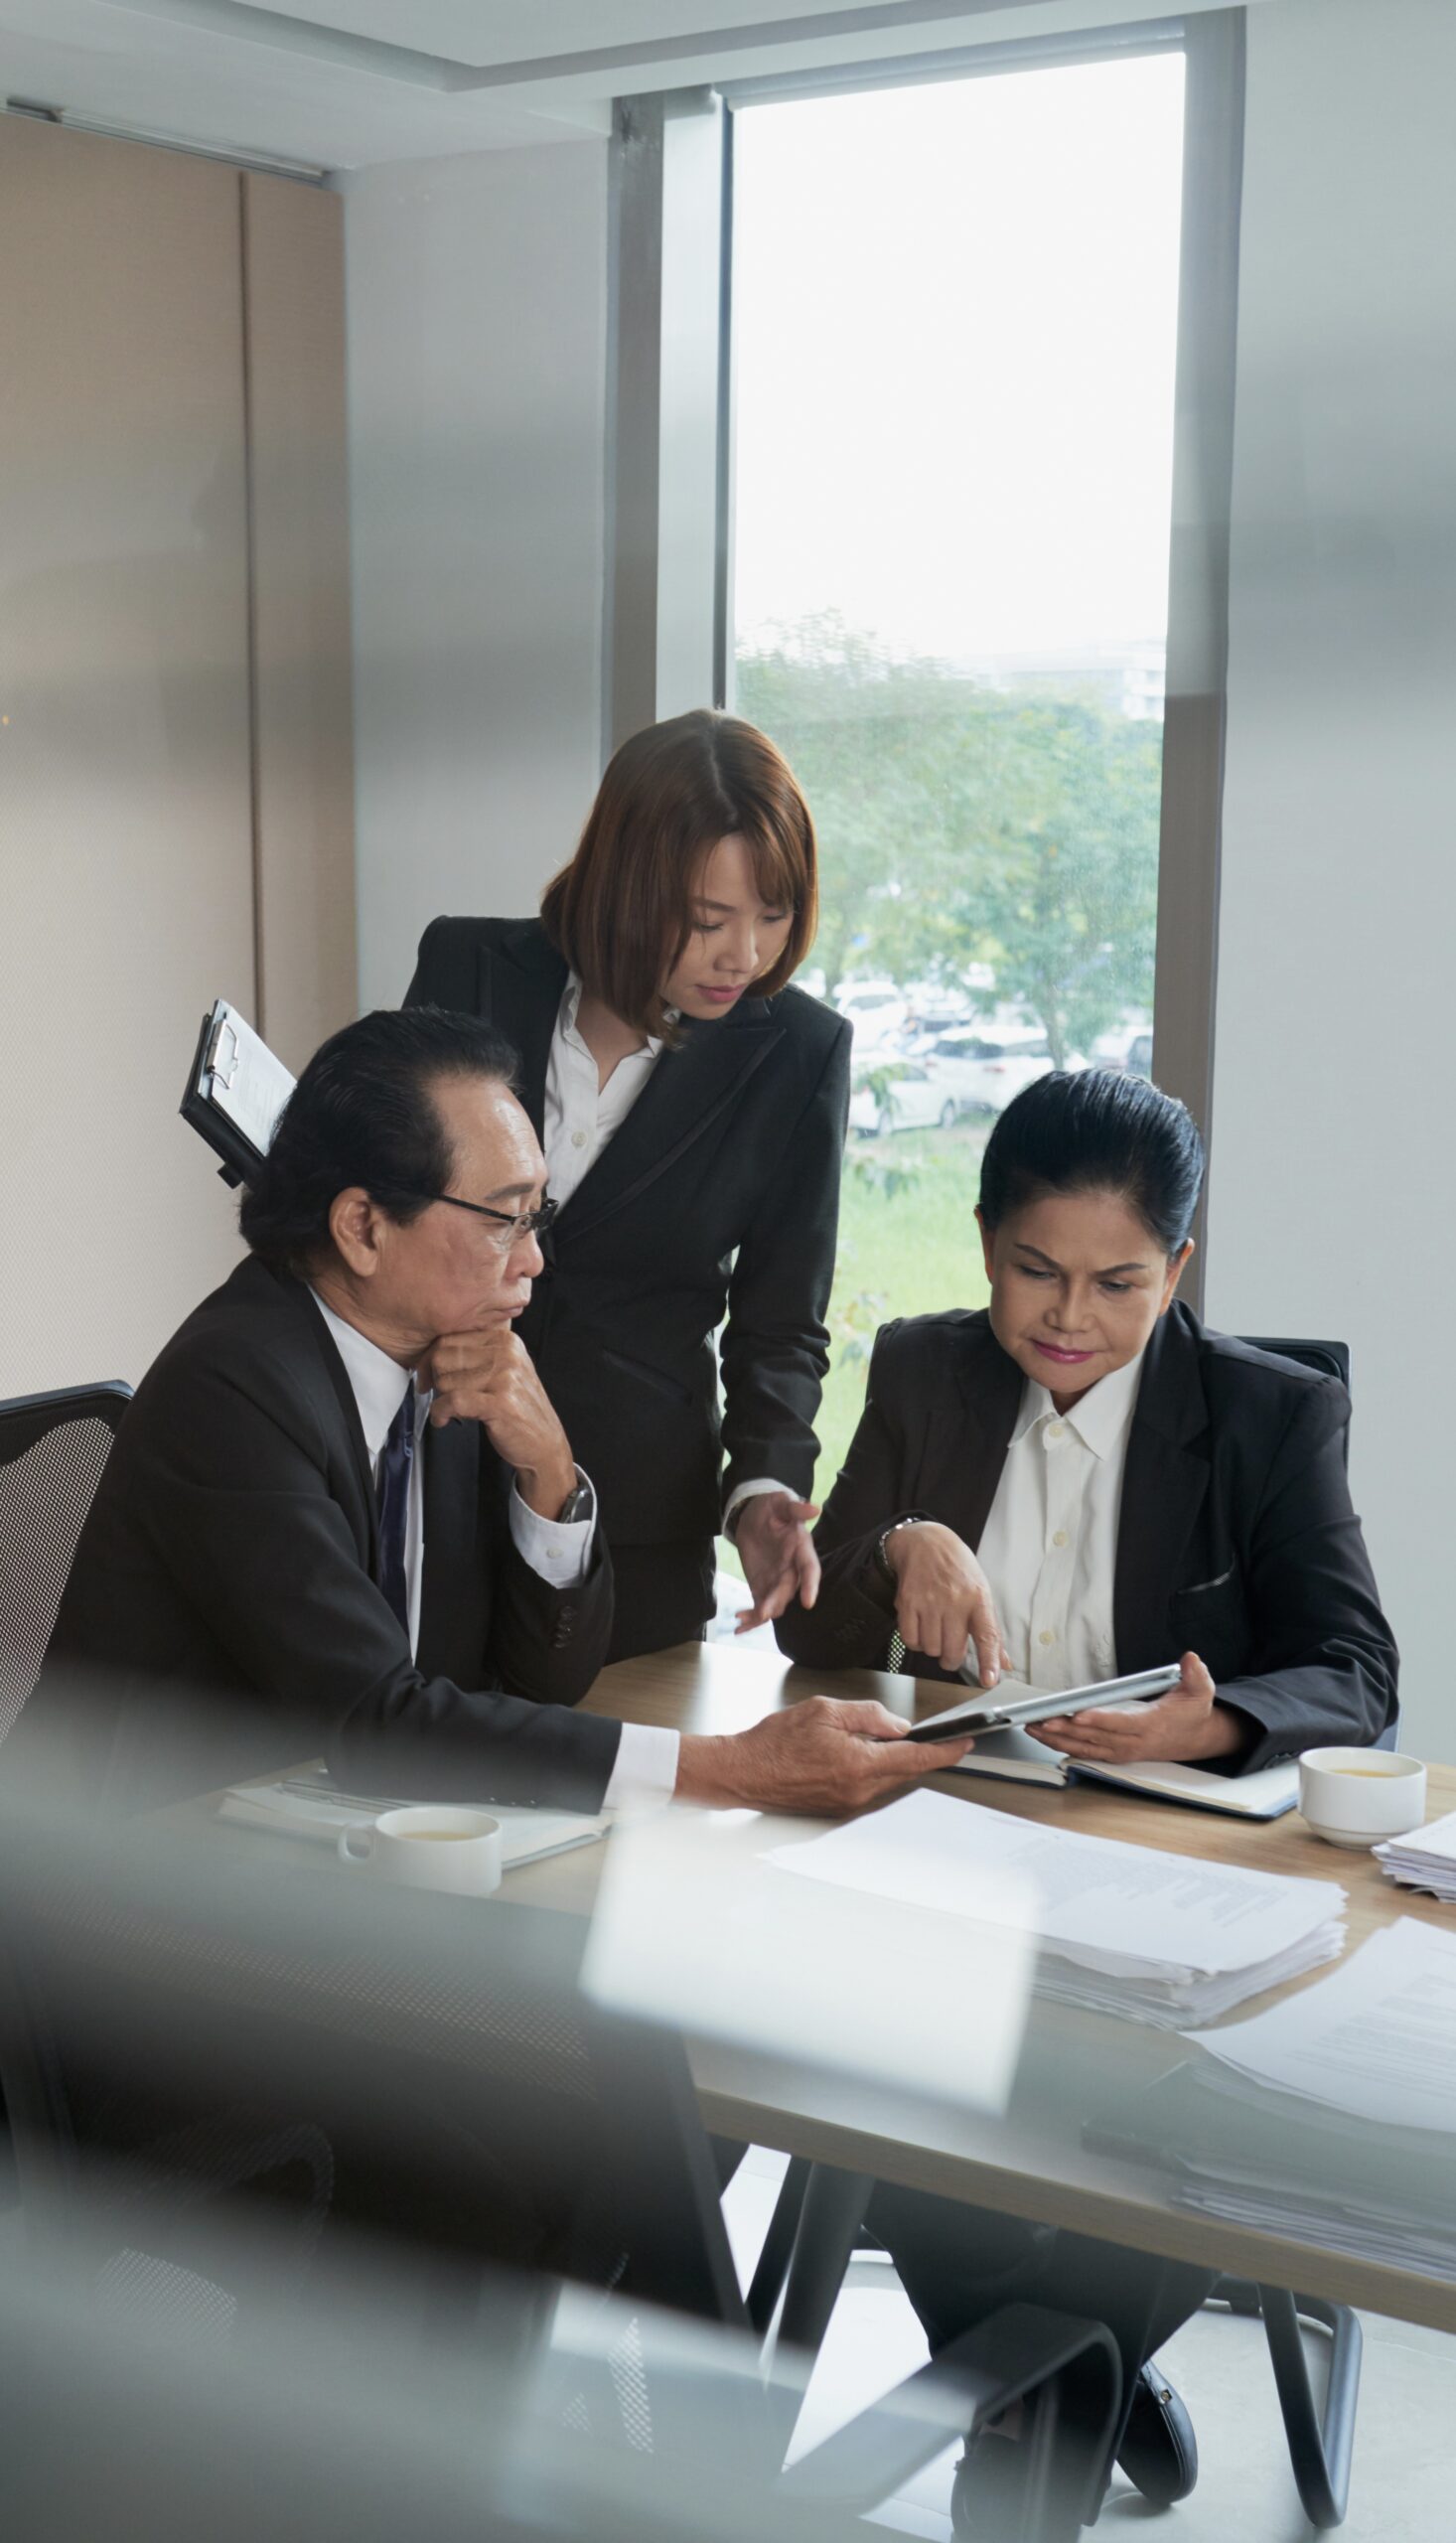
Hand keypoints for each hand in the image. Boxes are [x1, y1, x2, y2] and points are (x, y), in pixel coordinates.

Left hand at [421, 1328, 575, 1518]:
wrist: (544, 1443)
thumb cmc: (518, 1408)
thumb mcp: (504, 1370)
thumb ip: (475, 1355)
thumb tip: (430, 1355)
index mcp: (506, 1340)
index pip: (449, 1338)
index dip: (431, 1359)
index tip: (427, 1376)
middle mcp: (507, 1353)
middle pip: (443, 1357)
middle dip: (435, 1379)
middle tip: (442, 1395)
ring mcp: (506, 1377)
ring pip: (445, 1380)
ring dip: (441, 1400)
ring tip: (453, 1410)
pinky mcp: (501, 1403)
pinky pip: (453, 1401)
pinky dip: (440, 1412)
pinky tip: (443, 1419)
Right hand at [675, 1695, 972, 1815]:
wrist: (744, 1772)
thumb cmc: (775, 1742)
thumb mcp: (826, 1711)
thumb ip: (868, 1715)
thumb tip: (896, 1725)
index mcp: (859, 1765)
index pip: (915, 1757)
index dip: (944, 1751)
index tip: (964, 1744)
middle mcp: (858, 1790)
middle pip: (904, 1770)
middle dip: (921, 1752)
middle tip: (935, 1736)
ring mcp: (848, 1802)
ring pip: (886, 1777)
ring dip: (892, 1758)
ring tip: (878, 1737)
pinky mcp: (838, 1806)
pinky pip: (868, 1785)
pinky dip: (873, 1768)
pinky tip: (859, 1753)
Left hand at [734, 1491, 820, 1629]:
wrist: (754, 1518)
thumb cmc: (771, 1508)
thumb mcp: (780, 1502)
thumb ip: (794, 1507)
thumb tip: (812, 1508)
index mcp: (801, 1549)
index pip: (810, 1569)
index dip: (810, 1585)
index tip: (808, 1602)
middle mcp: (792, 1569)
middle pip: (788, 1590)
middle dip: (777, 1602)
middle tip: (764, 1612)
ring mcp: (777, 1581)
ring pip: (775, 1603)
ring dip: (762, 1614)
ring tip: (745, 1619)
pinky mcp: (762, 1588)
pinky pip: (760, 1606)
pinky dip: (751, 1619)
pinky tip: (739, 1625)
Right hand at [886, 1522, 1009, 1687]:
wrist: (925, 1542)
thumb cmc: (957, 1569)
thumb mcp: (981, 1591)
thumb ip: (990, 1629)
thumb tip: (1004, 1663)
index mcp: (978, 1598)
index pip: (987, 1635)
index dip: (989, 1661)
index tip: (990, 1681)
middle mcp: (955, 1600)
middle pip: (953, 1651)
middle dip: (952, 1660)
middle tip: (952, 1652)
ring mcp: (929, 1601)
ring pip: (931, 1649)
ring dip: (933, 1648)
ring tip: (935, 1630)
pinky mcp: (908, 1602)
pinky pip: (911, 1640)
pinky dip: (915, 1642)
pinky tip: (920, 1628)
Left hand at [1028, 1652, 1243, 1763]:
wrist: (1194, 1738)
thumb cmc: (1192, 1712)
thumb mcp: (1201, 1690)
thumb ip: (1196, 1675)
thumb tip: (1191, 1660)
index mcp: (1151, 1726)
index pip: (1121, 1723)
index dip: (1099, 1720)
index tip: (1078, 1714)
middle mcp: (1133, 1742)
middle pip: (1094, 1737)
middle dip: (1065, 1730)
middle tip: (1040, 1721)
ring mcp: (1122, 1750)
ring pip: (1084, 1747)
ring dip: (1056, 1739)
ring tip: (1031, 1728)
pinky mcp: (1114, 1752)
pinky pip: (1085, 1751)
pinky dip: (1062, 1745)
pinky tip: (1044, 1737)